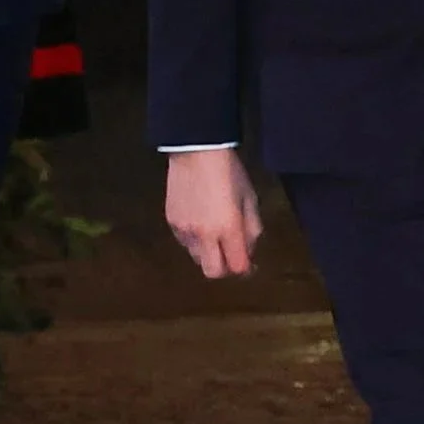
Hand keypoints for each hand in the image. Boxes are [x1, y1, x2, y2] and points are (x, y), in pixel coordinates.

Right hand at [165, 148, 261, 277]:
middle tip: (231, 254)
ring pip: (197, 258)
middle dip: (225, 268)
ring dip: (209, 253)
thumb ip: (252, 228)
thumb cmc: (230, 172)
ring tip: (215, 233)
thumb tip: (249, 252)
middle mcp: (204, 235)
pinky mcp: (171, 223)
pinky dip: (195, 240)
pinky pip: (185, 243)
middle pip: (212, 272)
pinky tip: (200, 221)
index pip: (237, 266)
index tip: (250, 264)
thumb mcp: (250, 198)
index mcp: (229, 228)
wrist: (196, 151)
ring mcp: (184, 231)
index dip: (246, 269)